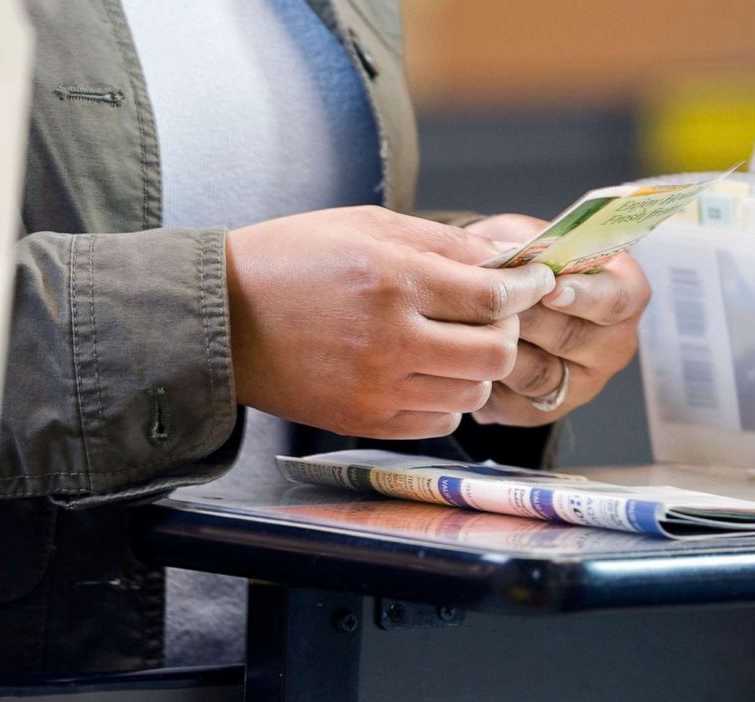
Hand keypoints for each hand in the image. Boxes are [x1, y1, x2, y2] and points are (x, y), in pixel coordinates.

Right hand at [226, 206, 555, 438]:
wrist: (220, 317)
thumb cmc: (290, 260)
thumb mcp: (365, 226)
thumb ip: (439, 243)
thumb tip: (501, 262)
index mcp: (393, 279)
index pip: (493, 297)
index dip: (525, 289)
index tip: (533, 282)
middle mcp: (391, 339)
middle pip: (495, 353)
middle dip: (506, 332)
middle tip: (493, 316)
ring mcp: (377, 387)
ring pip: (472, 394)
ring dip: (477, 370)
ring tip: (454, 346)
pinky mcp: (363, 421)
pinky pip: (438, 423)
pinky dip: (445, 400)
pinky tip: (425, 374)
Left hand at [462, 214, 651, 425]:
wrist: (495, 297)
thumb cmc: (520, 262)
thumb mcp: (524, 237)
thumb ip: (525, 248)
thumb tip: (506, 258)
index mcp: (624, 294)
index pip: (617, 298)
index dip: (585, 295)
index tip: (551, 289)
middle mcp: (612, 344)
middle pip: (572, 338)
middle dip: (528, 319)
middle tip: (492, 303)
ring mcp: (581, 384)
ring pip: (538, 374)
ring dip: (499, 350)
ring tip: (468, 327)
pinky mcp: (544, 411)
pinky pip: (512, 403)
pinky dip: (484, 381)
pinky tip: (462, 361)